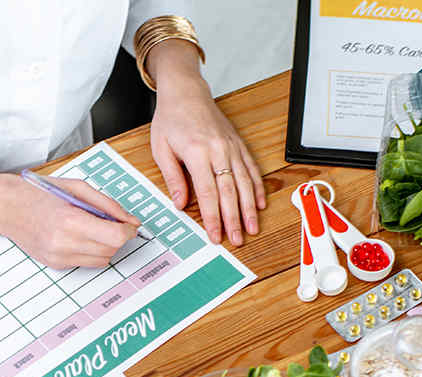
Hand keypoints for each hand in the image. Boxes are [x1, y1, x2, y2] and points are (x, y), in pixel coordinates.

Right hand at [0, 170, 138, 268]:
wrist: (8, 208)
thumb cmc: (40, 193)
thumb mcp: (78, 188)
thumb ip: (108, 205)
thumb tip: (131, 221)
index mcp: (71, 220)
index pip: (115, 237)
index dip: (128, 231)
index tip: (129, 225)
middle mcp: (64, 243)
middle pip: (111, 250)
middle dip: (117, 237)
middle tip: (109, 222)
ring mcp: (59, 257)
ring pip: (102, 260)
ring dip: (105, 246)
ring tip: (91, 228)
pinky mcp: (56, 264)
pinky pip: (86, 263)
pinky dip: (90, 251)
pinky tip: (77, 236)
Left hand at [147, 41, 265, 245]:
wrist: (186, 92)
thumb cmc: (171, 119)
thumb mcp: (161, 149)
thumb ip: (173, 178)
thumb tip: (180, 203)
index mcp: (197, 152)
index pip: (207, 193)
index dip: (212, 217)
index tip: (215, 235)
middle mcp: (218, 150)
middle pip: (229, 191)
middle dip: (234, 219)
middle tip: (237, 239)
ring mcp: (231, 146)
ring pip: (244, 182)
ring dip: (249, 208)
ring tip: (252, 228)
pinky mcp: (238, 144)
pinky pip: (251, 168)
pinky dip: (257, 187)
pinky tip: (260, 203)